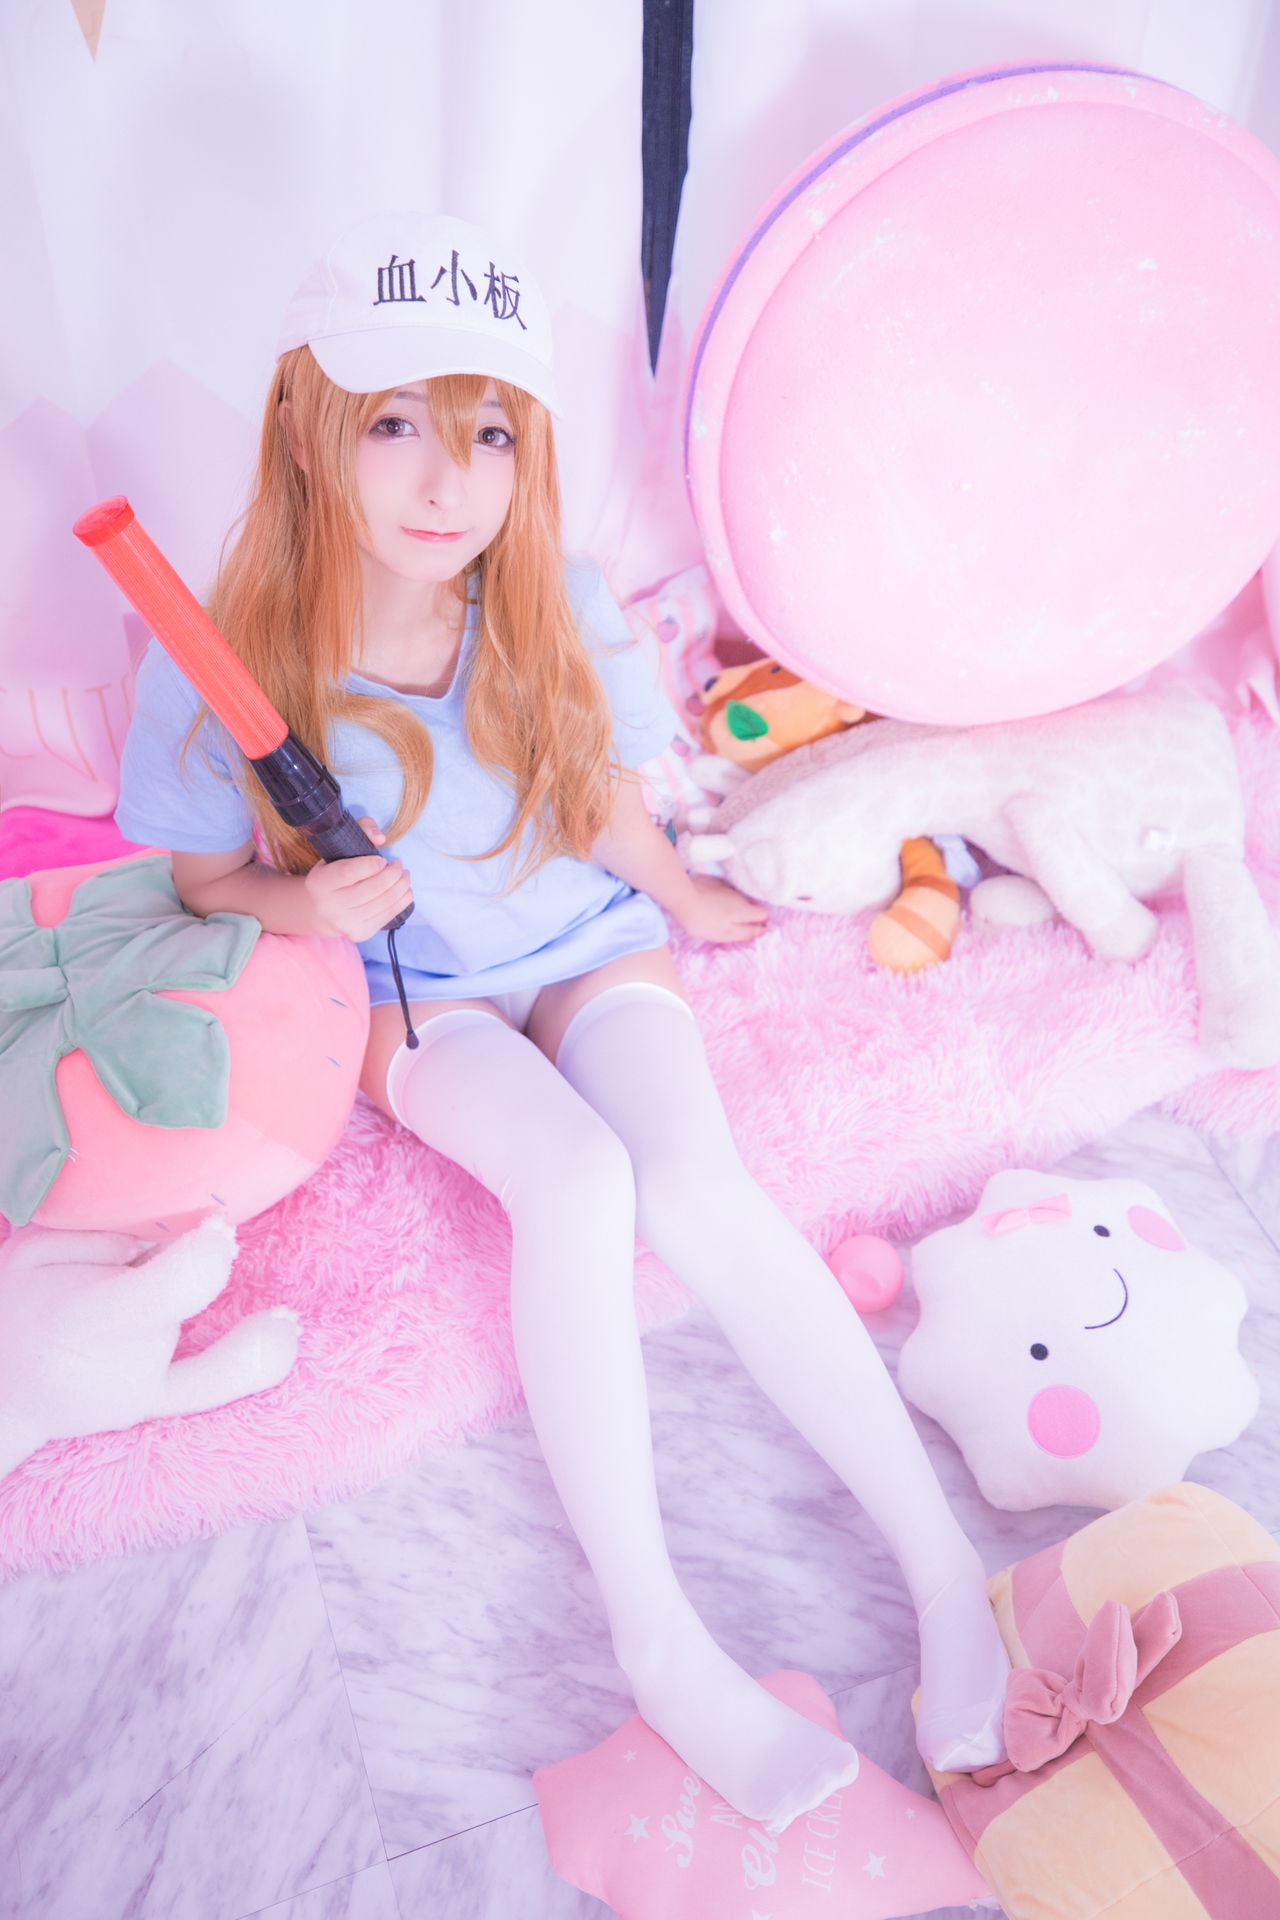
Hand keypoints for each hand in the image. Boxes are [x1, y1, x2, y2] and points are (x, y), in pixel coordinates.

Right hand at [303, 817, 413, 939]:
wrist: (320, 910)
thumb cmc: (333, 873)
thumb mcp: (337, 849)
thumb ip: (360, 830)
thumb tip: (380, 837)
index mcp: (320, 883)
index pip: (349, 873)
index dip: (370, 864)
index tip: (381, 859)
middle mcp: (330, 906)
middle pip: (372, 889)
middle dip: (392, 875)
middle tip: (399, 866)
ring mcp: (345, 923)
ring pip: (383, 903)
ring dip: (401, 887)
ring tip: (404, 876)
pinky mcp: (360, 933)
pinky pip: (387, 916)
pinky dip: (402, 902)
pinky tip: (404, 891)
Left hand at [675, 873, 769, 944]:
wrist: (681, 897)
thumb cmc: (703, 921)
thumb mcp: (726, 933)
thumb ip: (747, 932)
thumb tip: (764, 930)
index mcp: (744, 909)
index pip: (764, 913)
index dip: (761, 922)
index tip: (752, 928)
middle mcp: (739, 896)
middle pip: (751, 905)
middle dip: (747, 915)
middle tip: (732, 924)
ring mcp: (727, 886)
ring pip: (738, 898)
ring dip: (734, 906)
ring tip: (718, 914)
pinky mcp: (715, 881)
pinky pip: (725, 891)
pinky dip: (722, 898)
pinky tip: (710, 903)